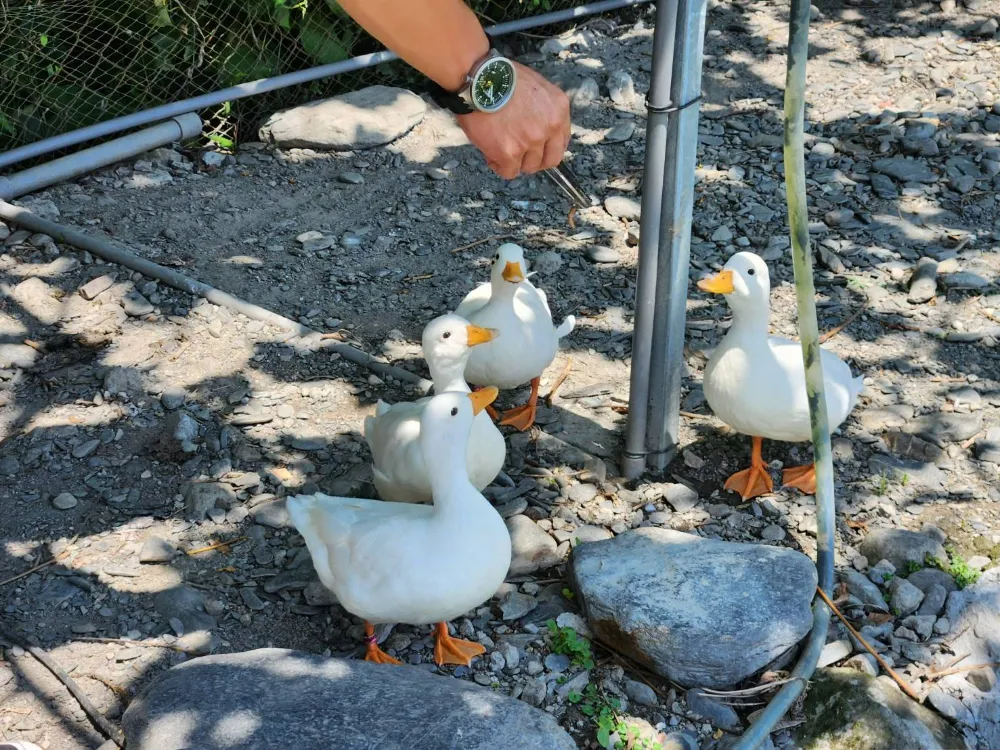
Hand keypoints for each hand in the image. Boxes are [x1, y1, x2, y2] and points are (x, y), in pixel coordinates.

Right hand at [456, 62, 570, 179]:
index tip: (536, 149)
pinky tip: (490, 154)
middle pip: (549, 160)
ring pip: (528, 167)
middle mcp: (549, 127)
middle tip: (519, 155)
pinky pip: (509, 172)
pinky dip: (499, 166)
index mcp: (559, 109)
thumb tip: (538, 129)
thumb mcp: (535, 87)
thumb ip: (543, 109)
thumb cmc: (500, 77)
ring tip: (499, 148)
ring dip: (514, 162)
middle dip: (534, 160)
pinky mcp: (510, 153)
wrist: (478, 78)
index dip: (547, 148)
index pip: (561, 141)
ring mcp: (531, 141)